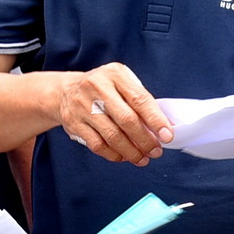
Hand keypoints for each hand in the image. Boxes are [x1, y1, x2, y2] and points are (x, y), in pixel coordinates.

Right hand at [59, 63, 173, 162]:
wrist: (65, 91)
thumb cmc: (103, 88)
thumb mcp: (121, 82)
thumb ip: (140, 100)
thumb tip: (164, 126)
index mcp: (114, 75)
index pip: (139, 99)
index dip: (155, 119)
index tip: (167, 135)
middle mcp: (97, 88)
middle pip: (126, 119)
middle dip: (145, 140)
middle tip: (156, 151)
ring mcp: (83, 106)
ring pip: (112, 136)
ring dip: (131, 151)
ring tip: (142, 158)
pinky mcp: (74, 123)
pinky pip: (97, 145)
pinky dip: (113, 155)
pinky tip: (123, 157)